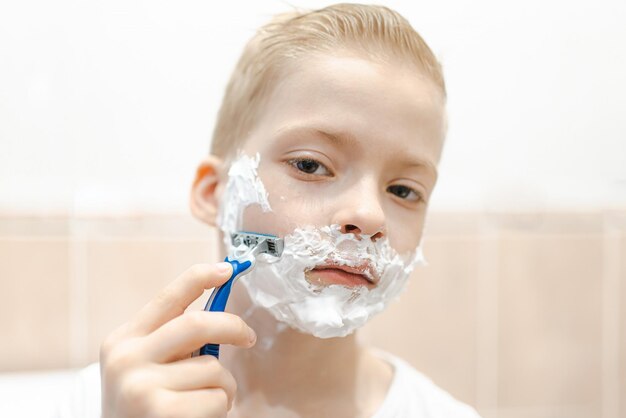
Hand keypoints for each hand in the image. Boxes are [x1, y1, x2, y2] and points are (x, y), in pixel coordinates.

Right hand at [100, 263, 255, 417]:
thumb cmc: (144, 409)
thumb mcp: (146, 368)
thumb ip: (173, 343)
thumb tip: (222, 317)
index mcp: (123, 340)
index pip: (168, 297)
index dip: (200, 277)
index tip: (228, 268)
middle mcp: (126, 358)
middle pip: (198, 323)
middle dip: (233, 327)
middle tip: (248, 337)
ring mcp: (139, 385)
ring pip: (213, 367)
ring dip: (224, 387)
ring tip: (205, 402)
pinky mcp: (158, 411)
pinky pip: (215, 398)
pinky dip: (219, 409)